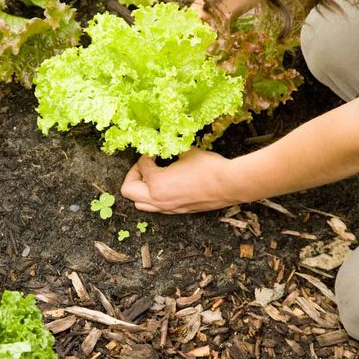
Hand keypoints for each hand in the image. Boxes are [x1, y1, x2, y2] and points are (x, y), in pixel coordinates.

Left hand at [120, 148, 238, 213]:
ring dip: (140, 190)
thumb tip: (166, 146)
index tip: (154, 151)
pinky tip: (165, 185)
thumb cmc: (208, 167)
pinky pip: (155, 207)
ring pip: (140, 204)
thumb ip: (170, 151)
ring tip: (152, 177)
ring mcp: (167, 208)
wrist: (229, 185)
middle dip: (133, 175)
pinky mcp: (177, 211)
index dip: (146, 155)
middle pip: (128, 191)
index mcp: (156, 183)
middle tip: (145, 166)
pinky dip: (153, 197)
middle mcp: (157, 199)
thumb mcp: (185, 153)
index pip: (141, 166)